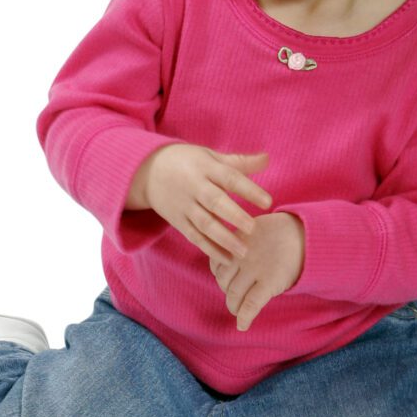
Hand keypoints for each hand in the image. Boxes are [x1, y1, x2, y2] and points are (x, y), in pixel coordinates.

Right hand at [134, 144, 272, 262]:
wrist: (148, 171)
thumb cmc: (188, 162)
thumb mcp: (211, 157)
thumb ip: (239, 162)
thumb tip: (268, 159)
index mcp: (206, 168)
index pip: (230, 178)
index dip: (249, 190)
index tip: (268, 202)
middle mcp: (194, 187)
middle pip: (215, 202)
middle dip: (234, 216)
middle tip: (253, 228)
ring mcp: (184, 205)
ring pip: (204, 224)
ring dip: (224, 239)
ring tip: (243, 252)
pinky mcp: (178, 221)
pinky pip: (194, 237)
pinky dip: (210, 249)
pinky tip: (227, 259)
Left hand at [209, 212, 304, 331]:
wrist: (305, 234)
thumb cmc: (282, 233)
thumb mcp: (255, 231)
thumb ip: (241, 244)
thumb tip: (229, 263)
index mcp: (237, 243)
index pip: (216, 264)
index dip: (218, 275)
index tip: (225, 281)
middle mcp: (242, 257)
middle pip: (223, 280)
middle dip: (226, 291)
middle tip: (235, 298)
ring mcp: (255, 269)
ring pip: (233, 293)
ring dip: (233, 306)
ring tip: (237, 311)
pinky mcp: (269, 281)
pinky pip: (251, 303)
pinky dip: (244, 317)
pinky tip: (242, 326)